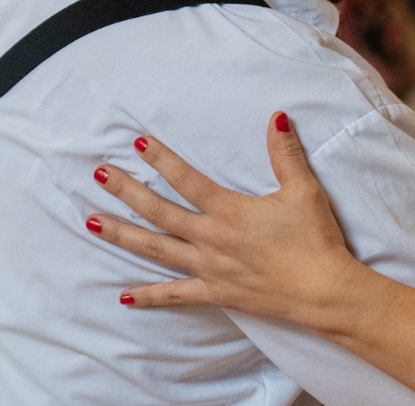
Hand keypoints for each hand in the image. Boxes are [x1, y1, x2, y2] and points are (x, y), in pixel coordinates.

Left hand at [88, 114, 359, 324]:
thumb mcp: (303, 191)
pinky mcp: (216, 293)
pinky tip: (124, 295)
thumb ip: (285, 154)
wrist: (323, 292)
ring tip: (92, 223)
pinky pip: (175, 295)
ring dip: (122, 236)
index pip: (187, 180)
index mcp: (229, 211)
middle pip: (159, 212)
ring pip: (156, 250)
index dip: (162, 159)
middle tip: (99, 175)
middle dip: (127, 192)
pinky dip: (149, 296)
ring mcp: (209, 268)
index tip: (137, 143)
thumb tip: (277, 118)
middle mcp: (211, 239)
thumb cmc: (314, 240)